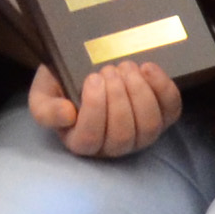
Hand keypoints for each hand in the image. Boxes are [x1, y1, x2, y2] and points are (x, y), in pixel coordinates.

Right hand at [27, 60, 182, 158]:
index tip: (91, 78)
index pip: (91, 138)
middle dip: (118, 98)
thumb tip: (67, 116)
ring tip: (126, 67)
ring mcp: (141, 134)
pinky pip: (171, 109)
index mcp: (82, 143)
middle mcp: (114, 146)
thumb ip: (46, 109)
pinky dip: (163, 88)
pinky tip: (147, 68)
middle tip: (108, 69)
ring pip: (149, 126)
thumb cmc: (62, 86)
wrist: (84, 69)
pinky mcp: (163, 116)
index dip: (95, 108)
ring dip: (139, 92)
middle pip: (123, 135)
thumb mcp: (42, 95)